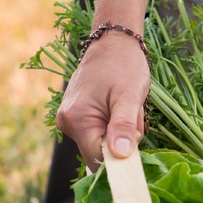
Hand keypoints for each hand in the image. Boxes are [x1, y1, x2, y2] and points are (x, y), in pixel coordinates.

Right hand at [55, 36, 150, 171]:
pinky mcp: (77, 116)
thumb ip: (124, 126)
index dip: (120, 158)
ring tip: (126, 106)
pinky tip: (119, 106)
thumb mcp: (130, 96)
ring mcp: (70, 119)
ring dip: (121, 131)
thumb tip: (119, 156)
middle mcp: (67, 122)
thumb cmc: (124, 65)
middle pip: (101, 152)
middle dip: (122, 140)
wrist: (114, 43)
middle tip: (132, 113)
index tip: (135, 139)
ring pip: (103, 142)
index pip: (98, 159)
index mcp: (76, 120)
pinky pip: (100, 132)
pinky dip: (115, 124)